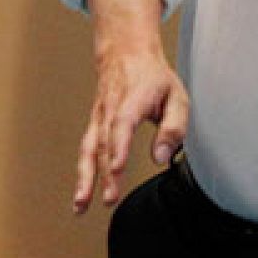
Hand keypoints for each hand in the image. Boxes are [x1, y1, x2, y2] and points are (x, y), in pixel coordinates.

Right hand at [72, 0, 188, 213]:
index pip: (122, 124)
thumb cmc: (153, 76)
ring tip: (81, 205)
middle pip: (104, 142)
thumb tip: (160, 157)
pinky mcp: (95, 125)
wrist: (125, 52)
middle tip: (108, 199)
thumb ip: (173, 128)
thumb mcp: (176, 95)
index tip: (117, 167)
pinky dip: (83, 173)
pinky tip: (82, 195)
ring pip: (89, 149)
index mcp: (132, 99)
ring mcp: (99, 118)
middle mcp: (110, 110)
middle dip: (104, 173)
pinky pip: (87, 150)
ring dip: (84, 178)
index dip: (119, 146)